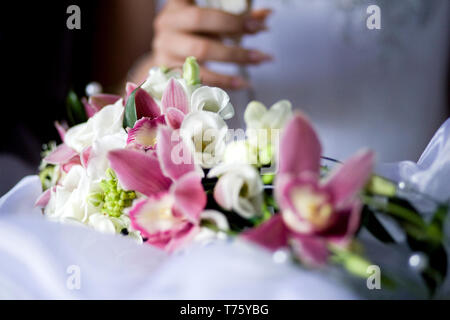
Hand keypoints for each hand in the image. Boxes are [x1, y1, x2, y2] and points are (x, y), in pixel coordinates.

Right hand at [132, 0, 271, 88]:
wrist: (166, 59)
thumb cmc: (193, 34)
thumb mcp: (211, 22)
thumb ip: (235, 17)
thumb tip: (266, 16)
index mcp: (177, 5)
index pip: (202, 4)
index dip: (228, 13)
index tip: (254, 22)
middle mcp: (167, 24)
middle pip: (199, 21)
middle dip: (232, 26)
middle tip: (259, 35)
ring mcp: (165, 49)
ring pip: (200, 53)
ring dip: (234, 56)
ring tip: (259, 59)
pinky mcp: (170, 73)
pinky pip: (199, 78)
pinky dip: (223, 81)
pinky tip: (242, 82)